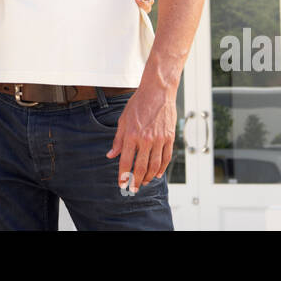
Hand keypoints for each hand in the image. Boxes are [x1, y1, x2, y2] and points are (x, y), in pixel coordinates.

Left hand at [106, 77, 175, 191]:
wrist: (157, 91)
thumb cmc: (139, 103)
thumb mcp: (123, 120)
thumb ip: (118, 140)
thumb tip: (110, 155)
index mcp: (131, 135)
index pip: (126, 161)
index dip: (123, 175)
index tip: (122, 184)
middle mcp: (146, 139)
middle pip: (141, 167)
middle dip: (136, 181)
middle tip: (133, 188)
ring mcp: (159, 139)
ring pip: (155, 165)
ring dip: (149, 177)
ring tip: (144, 182)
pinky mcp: (170, 137)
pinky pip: (166, 157)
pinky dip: (162, 168)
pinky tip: (157, 174)